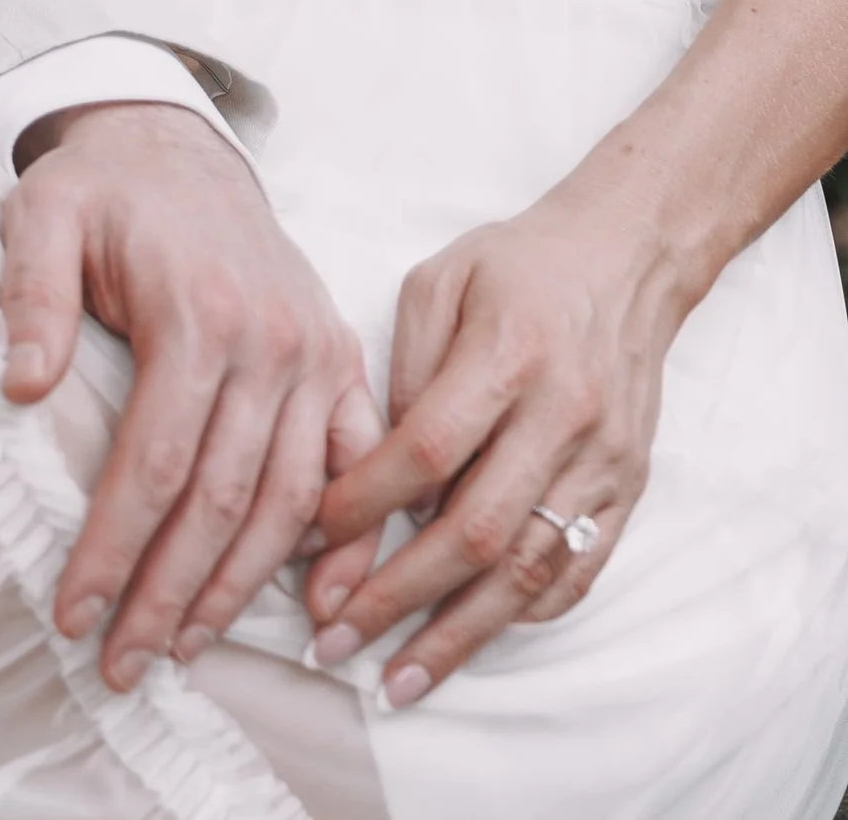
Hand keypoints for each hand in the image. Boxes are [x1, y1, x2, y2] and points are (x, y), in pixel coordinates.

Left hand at [0, 100, 380, 692]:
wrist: (176, 145)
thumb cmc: (102, 189)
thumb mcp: (44, 213)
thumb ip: (30, 296)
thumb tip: (18, 388)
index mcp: (197, 310)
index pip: (154, 463)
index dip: (114, 548)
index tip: (73, 614)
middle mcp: (271, 340)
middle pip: (222, 499)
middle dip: (167, 593)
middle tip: (121, 663)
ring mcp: (315, 352)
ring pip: (288, 501)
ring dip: (238, 587)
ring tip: (182, 646)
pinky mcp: (341, 360)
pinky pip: (355, 464)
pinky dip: (345, 540)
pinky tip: (320, 607)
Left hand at [302, 184, 679, 704]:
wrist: (627, 259)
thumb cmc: (517, 265)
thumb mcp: (441, 280)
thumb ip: (404, 367)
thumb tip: (377, 467)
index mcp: (508, 352)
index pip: (428, 449)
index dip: (365, 504)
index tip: (311, 544)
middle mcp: (562, 415)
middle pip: (476, 529)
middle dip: (398, 596)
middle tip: (333, 640)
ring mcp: (602, 462)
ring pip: (527, 570)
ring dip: (458, 633)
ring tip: (398, 679)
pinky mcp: (627, 489)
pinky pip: (575, 573)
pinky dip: (520, 613)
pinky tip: (470, 638)